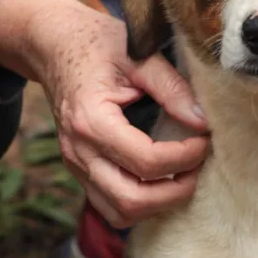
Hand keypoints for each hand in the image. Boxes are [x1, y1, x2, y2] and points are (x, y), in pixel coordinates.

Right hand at [0, 0, 208, 226]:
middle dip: (175, 191)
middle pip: (133, 200)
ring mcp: (75, 166)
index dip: (185, 158)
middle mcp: (79, 151)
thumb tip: (204, 122)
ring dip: (158, 204)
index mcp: (91, 121)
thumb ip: (173, 89)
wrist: (53, 44)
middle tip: (198, 166)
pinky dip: (140, 205)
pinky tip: (161, 183)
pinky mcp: (79, 171)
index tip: (205, 140)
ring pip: (121, 213)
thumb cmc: (97, 43)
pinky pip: (111, 208)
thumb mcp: (139, 55)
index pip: (147, 162)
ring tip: (182, 177)